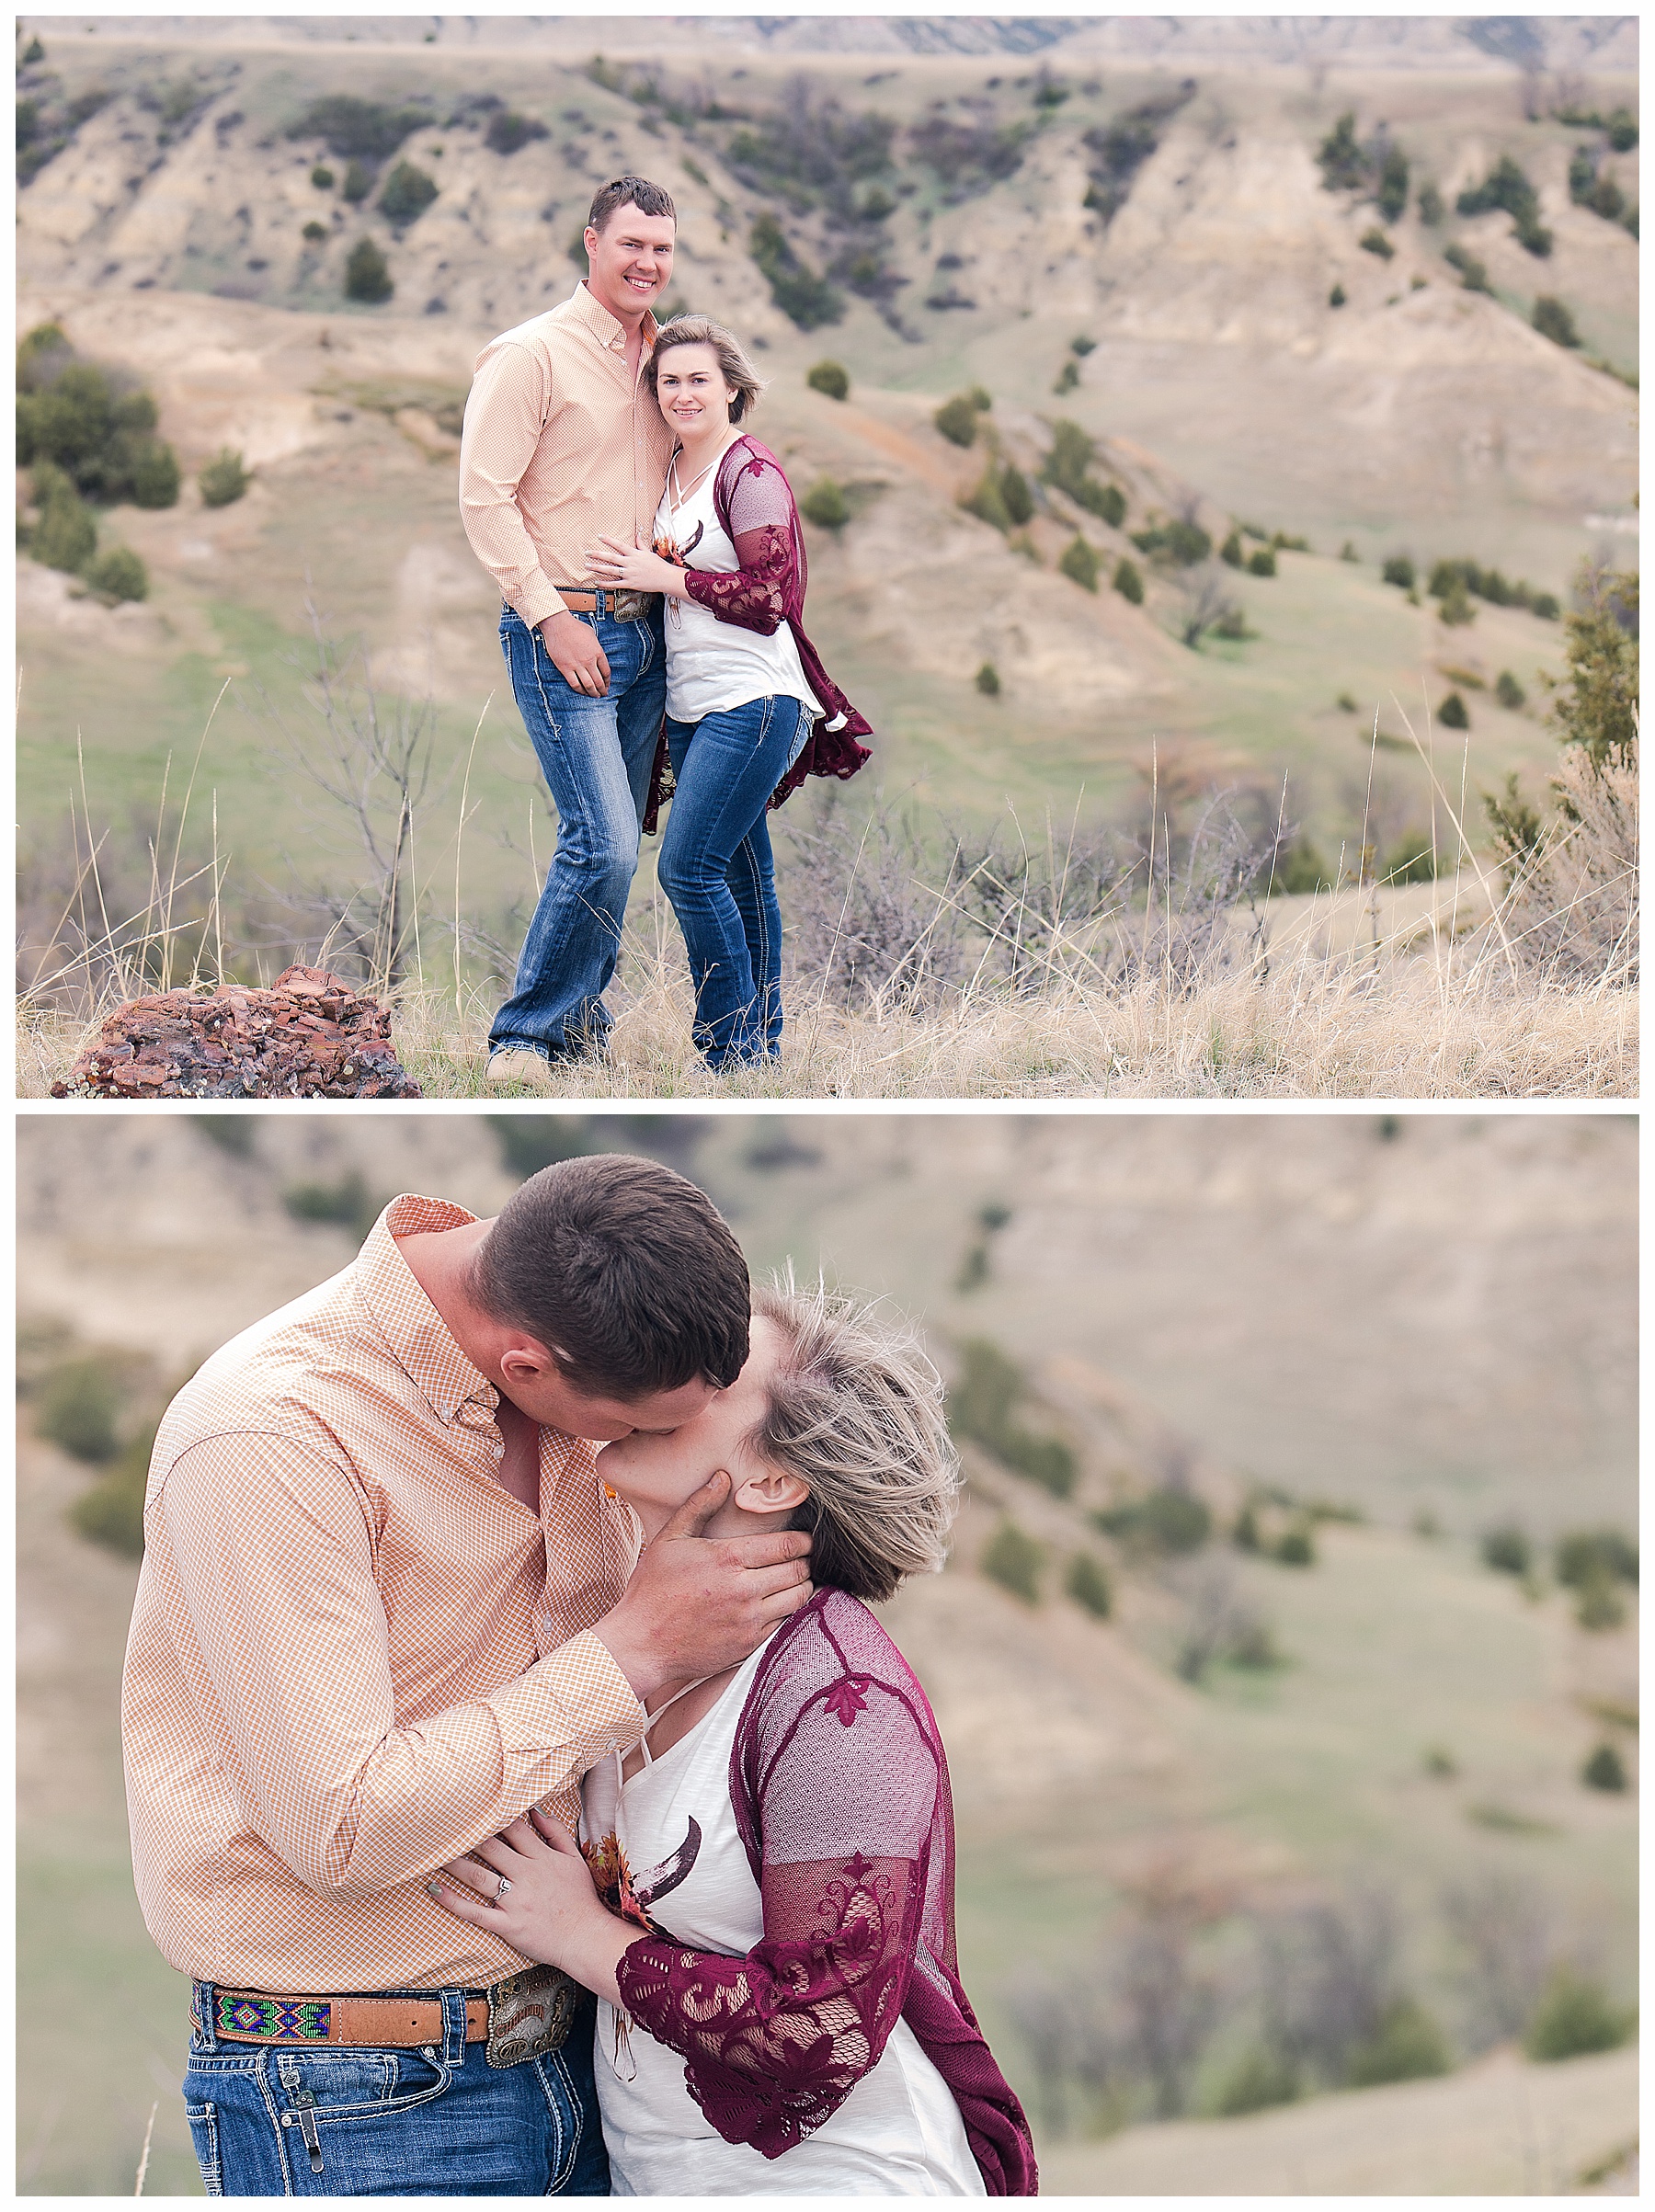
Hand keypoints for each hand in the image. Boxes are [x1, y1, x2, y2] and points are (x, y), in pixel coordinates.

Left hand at [428, 1813, 633, 2002]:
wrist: (585, 1937)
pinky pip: (475, 1911)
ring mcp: (515, 1901)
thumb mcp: (574, 1859)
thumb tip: (536, 1810)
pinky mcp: (507, 1924)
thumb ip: (556, 1832)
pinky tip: (435, 1889)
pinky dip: (453, 1900)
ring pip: (478, 1876)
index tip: (474, 1808)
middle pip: (491, 1848)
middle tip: (445, 1824)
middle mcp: (527, 1875)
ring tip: (433, 1852)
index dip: (494, 1816)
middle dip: (468, 1835)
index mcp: (542, 1857)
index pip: (514, 1829)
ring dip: (454, 1863)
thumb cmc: (580, 1897)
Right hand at [539, 609, 610, 696]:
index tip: (607, 685)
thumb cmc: (574, 627)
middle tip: (603, 694)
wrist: (558, 624)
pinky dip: (580, 690)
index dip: (608, 681)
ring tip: (595, 696)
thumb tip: (597, 655)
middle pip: (598, 681)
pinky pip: (574, 684)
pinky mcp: (565, 668)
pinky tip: (582, 692)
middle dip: (602, 690)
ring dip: (593, 693)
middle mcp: (589, 660)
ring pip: (588, 685)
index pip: (606, 672)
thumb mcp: (592, 635)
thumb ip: (596, 647)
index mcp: (598, 652)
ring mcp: (577, 665)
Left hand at [591, 534, 686, 596]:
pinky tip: (597, 582)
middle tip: (586, 552)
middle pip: (611, 557)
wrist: (666, 578)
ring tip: (587, 566)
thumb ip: (641, 544)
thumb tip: (637, 534)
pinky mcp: (631, 584)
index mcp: (634, 554)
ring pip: (610, 570)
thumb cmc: (658, 565)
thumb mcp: (649, 552)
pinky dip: (605, 584)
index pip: (619, 544)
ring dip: (597, 568)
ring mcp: (630, 574)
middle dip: (598, 554)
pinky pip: (615, 584)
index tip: (599, 536)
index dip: (608, 540)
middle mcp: (630, 563)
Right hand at [593, 1471, 812, 1700]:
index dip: (804, 1540)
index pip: (786, 1545)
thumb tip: (722, 1478)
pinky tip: (782, 1604)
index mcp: (728, 1558)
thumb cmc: (652, 1589)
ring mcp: (748, 1620)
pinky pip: (785, 1624)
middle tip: (806, 1557)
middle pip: (798, 1570)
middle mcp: (744, 1589)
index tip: (807, 1538)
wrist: (640, 1643)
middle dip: (807, 1561)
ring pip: (798, 1598)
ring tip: (798, 1578)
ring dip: (803, 1586)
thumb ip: (699, 1506)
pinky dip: (791, 1612)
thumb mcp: (670, 1539)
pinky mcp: (749, 1645)